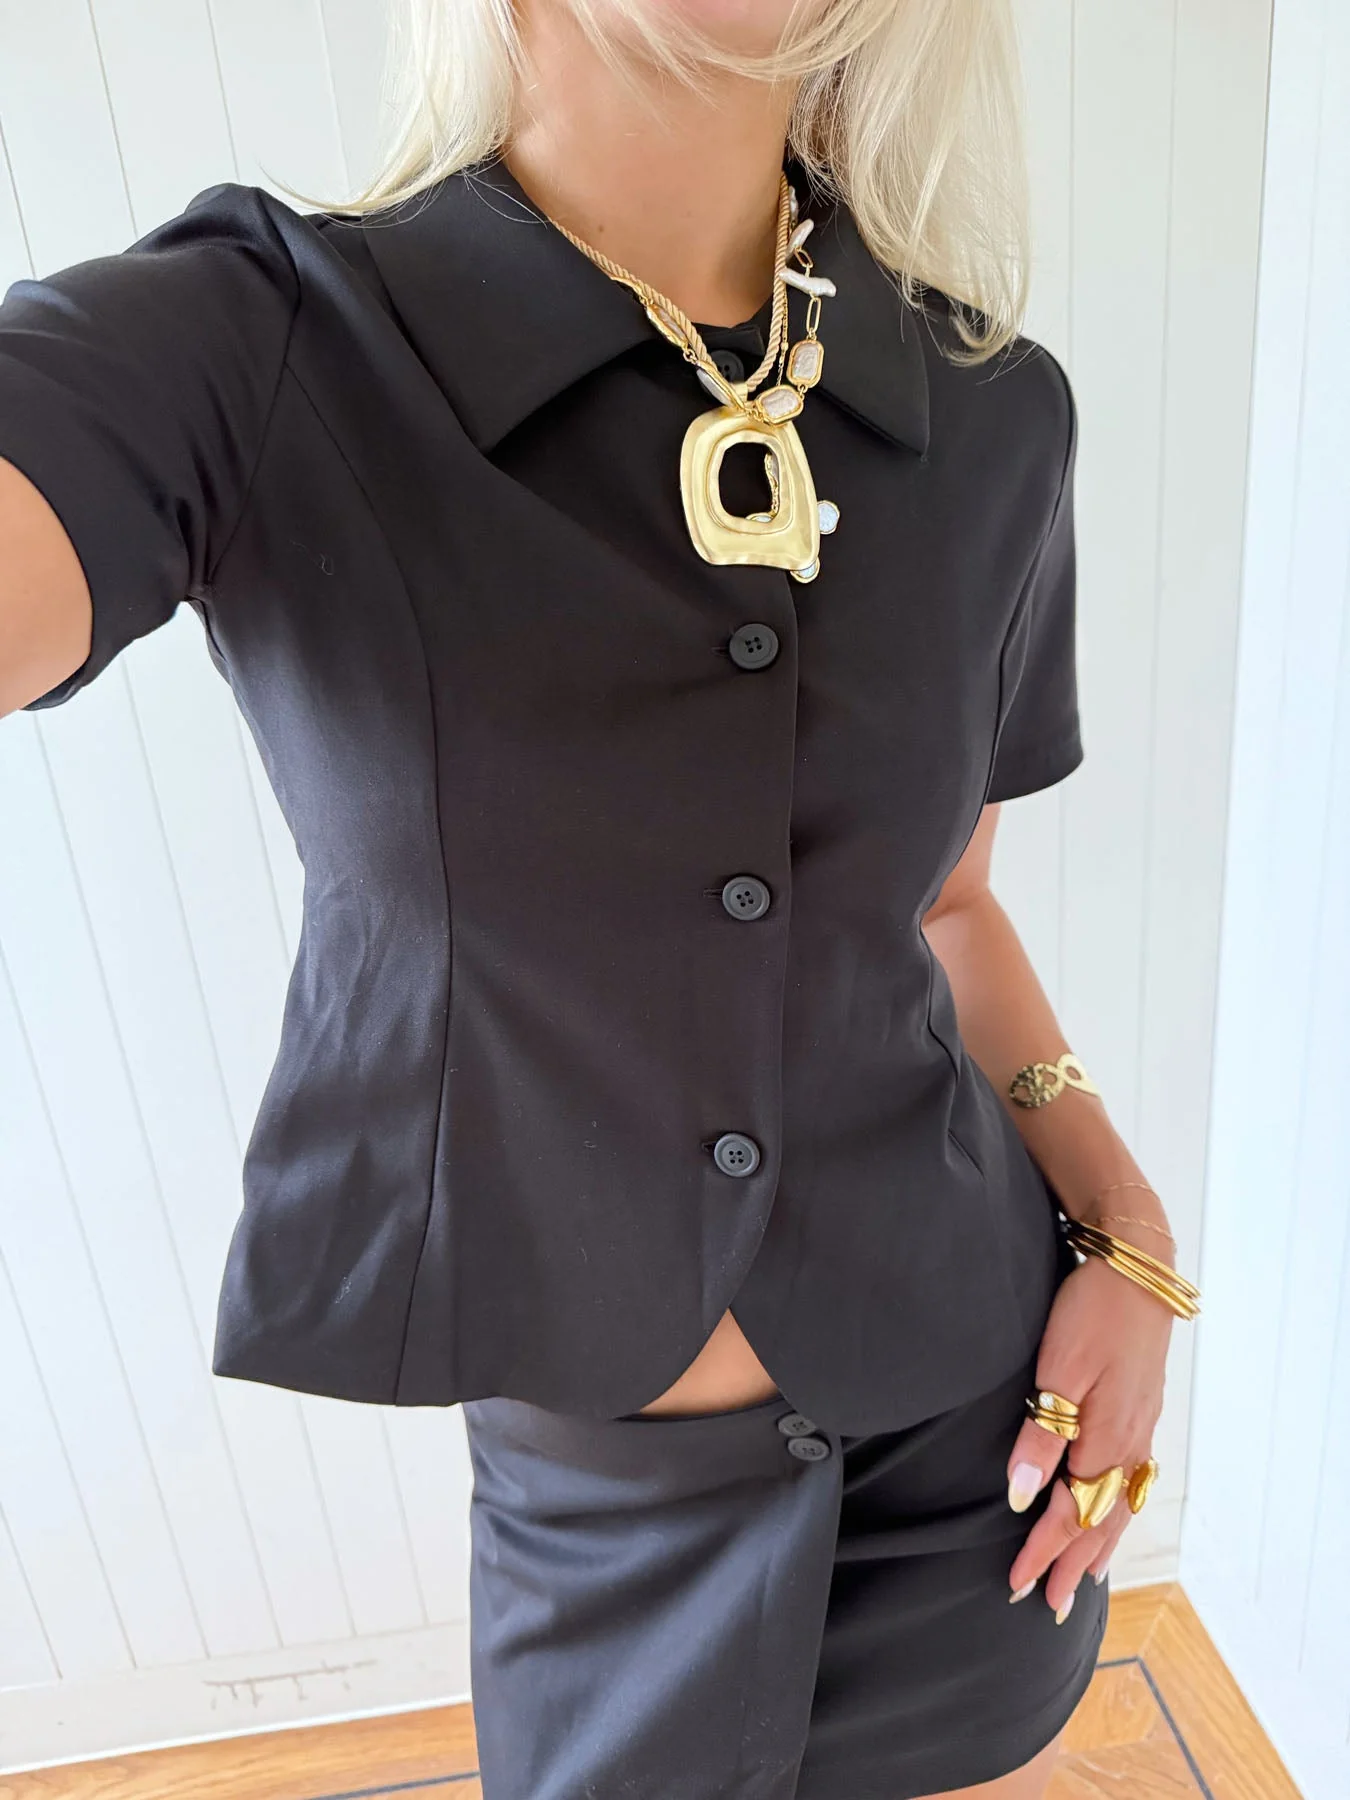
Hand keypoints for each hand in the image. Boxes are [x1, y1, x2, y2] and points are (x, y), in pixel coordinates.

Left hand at [1004, 1247, 1172, 1620]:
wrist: (1137, 1268)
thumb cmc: (1092, 1312)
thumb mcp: (1058, 1369)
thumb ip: (1041, 1435)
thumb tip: (1024, 1497)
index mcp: (1104, 1439)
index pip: (1071, 1513)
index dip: (1042, 1551)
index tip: (1016, 1584)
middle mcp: (1128, 1443)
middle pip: (1101, 1520)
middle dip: (1072, 1563)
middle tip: (1049, 1604)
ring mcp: (1139, 1427)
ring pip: (1120, 1503)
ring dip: (1099, 1545)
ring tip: (1084, 1578)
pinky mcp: (1140, 1409)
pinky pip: (1131, 1480)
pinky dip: (1120, 1511)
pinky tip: (1115, 1512)